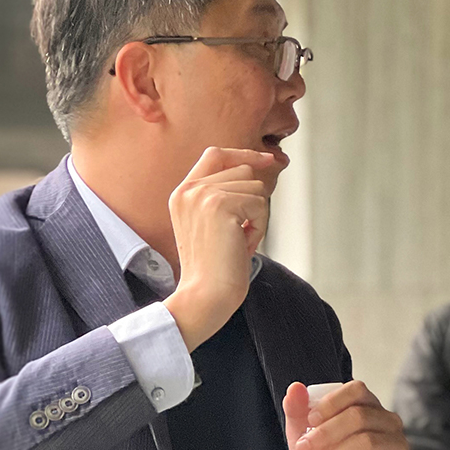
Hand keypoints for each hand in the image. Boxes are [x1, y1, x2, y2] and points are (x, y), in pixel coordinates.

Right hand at [163, 146, 274, 350]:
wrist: (205, 295)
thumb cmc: (215, 269)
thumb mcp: (212, 225)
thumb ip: (223, 196)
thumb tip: (255, 171)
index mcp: (182, 193)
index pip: (216, 154)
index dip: (244, 154)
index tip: (267, 159)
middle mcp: (189, 189)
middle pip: (243, 171)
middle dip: (253, 203)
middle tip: (239, 235)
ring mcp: (203, 194)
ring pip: (255, 188)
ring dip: (257, 217)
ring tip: (237, 242)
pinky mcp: (220, 204)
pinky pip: (260, 205)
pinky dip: (260, 228)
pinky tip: (242, 246)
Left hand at [284, 381, 410, 449]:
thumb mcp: (308, 438)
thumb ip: (298, 413)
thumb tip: (294, 389)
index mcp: (367, 406)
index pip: (356, 390)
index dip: (332, 402)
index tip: (310, 420)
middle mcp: (387, 421)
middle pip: (360, 416)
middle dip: (326, 433)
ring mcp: (397, 445)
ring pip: (368, 442)